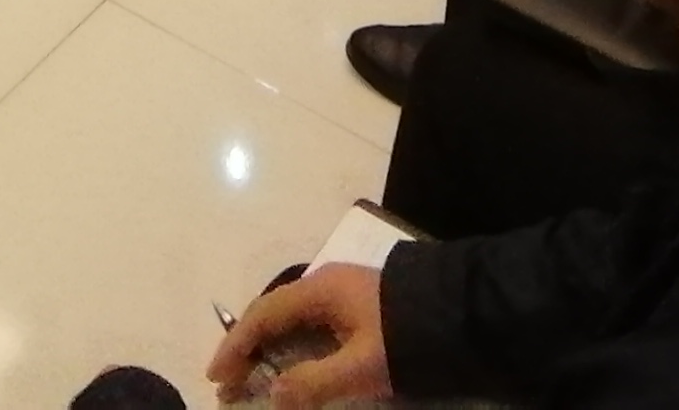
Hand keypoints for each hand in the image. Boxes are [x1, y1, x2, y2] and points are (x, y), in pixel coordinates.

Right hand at [206, 264, 389, 407]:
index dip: (236, 346)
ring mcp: (343, 293)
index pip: (264, 315)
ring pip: (292, 320)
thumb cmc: (406, 338)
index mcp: (320, 290)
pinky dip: (294, 347)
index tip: (216, 377)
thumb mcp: (361, 367)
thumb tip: (271, 395)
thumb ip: (313, 382)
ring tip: (254, 380)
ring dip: (270, 350)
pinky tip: (293, 367)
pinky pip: (312, 325)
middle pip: (273, 314)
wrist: (463, 316)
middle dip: (248, 349)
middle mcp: (325, 284)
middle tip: (230, 385)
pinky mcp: (359, 307)